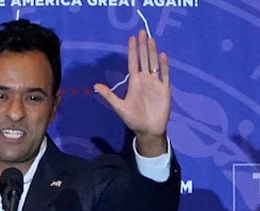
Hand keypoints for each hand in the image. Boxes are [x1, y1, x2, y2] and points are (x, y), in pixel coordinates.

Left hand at [94, 30, 170, 156]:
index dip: (132, 51)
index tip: (131, 38)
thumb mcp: (119, 107)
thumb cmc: (133, 119)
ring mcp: (155, 83)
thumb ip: (109, 95)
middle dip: (143, 46)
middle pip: (144, 59)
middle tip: (142, 32)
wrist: (148, 130)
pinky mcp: (165, 89)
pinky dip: (163, 66)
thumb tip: (95, 86)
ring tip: (151, 39)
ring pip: (154, 64)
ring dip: (152, 52)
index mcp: (134, 82)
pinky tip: (162, 55)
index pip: (133, 63)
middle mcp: (145, 80)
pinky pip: (164, 75)